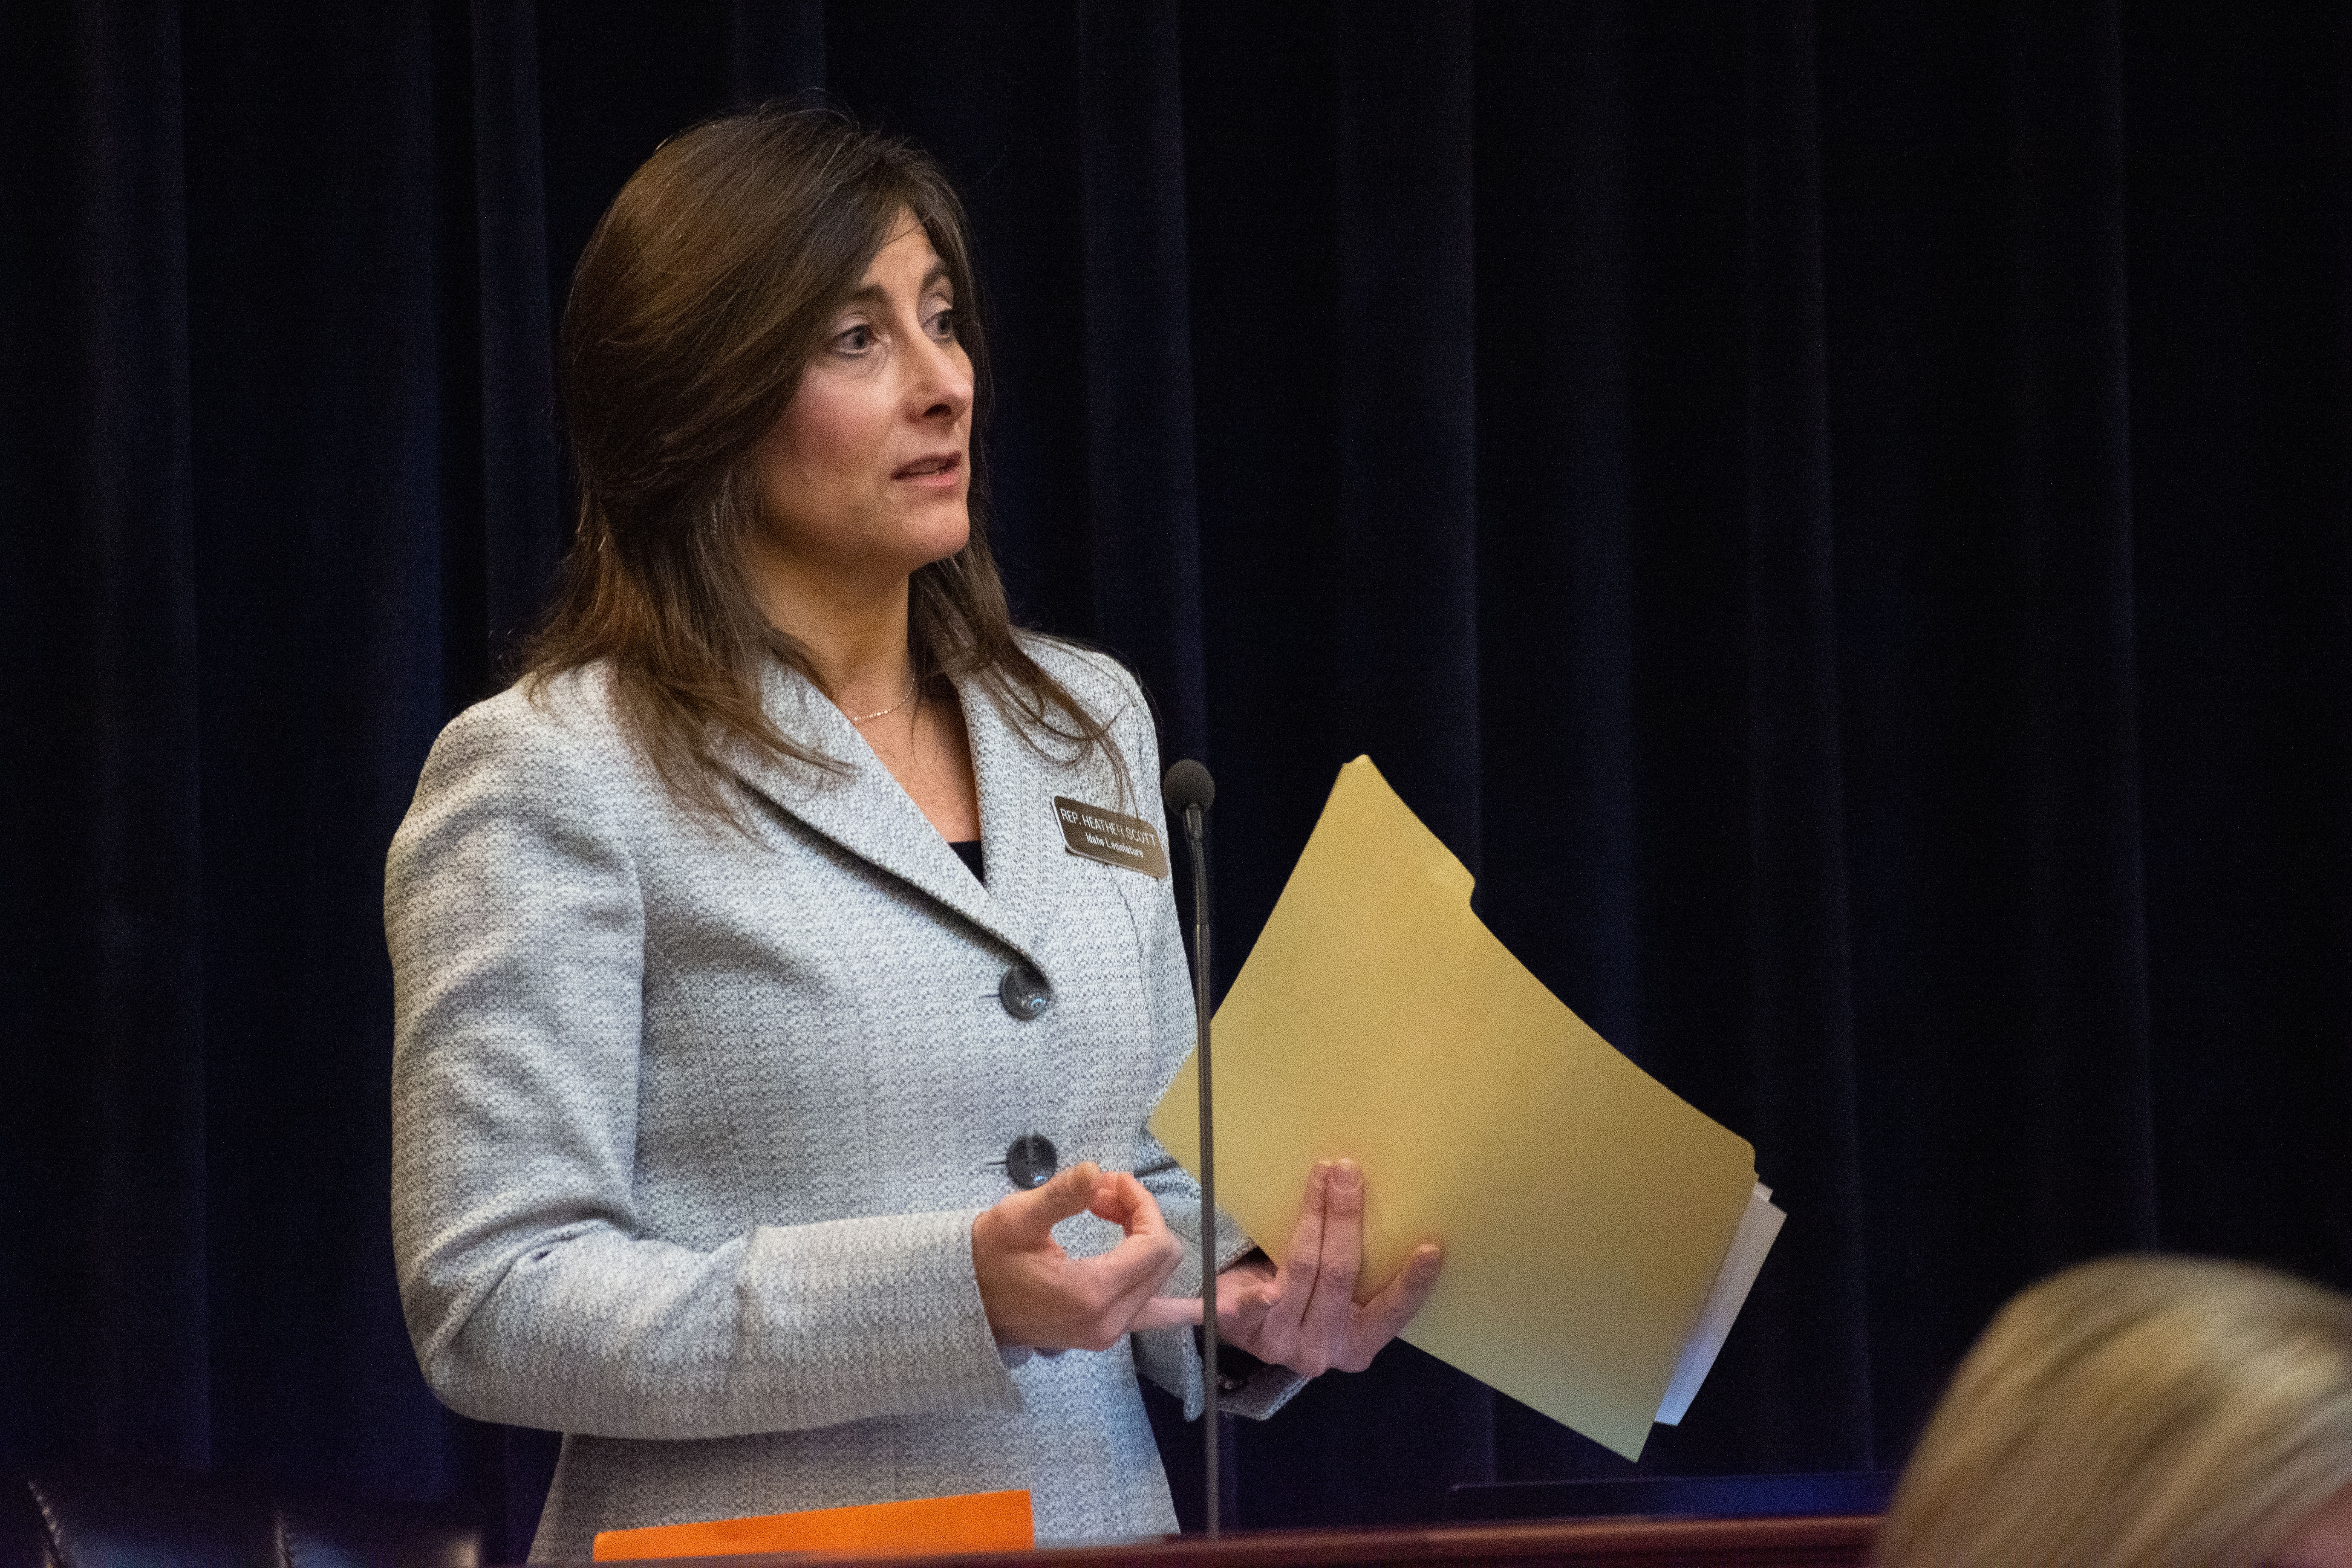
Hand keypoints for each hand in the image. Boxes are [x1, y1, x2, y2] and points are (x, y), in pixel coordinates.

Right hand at [971, 1161, 1189, 1351]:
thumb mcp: (1017, 1219)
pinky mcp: (1102, 1334)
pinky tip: (1200, 1302)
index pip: (1154, 1243)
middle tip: (1101, 1195)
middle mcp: (1109, 1321)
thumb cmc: (987, 1258)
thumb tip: (1094, 1170)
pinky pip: (1149, 1309)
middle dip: (1141, 1218)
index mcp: (1093, 1293)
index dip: (1143, 1203)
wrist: (964, 1301)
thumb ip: (1062, 1195)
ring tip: (1110, 1213)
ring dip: (1143, 1242)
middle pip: (1163, 1260)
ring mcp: (1108, 1333)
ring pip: (1159, 1281)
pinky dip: (1162, 1289)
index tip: (1113, 1180)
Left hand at [1212, 1158, 1441, 1376]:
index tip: (1430, 1247)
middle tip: (1349, 1171)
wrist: (1245, 1326)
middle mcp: (1323, 1350)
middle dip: (1345, 1219)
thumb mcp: (1344, 1297)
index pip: (1392, 1312)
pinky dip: (1257, 1300)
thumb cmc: (1308, 1300)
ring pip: (1301, 1272)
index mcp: (1358, 1345)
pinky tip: (1267, 1292)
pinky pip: (1251, 1309)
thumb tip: (1392, 1207)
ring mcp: (1283, 1343)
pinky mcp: (1245, 1332)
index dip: (1411, 1282)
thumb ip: (1365, 1273)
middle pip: (1338, 1276)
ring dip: (1312, 1217)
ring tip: (1321, 1176)